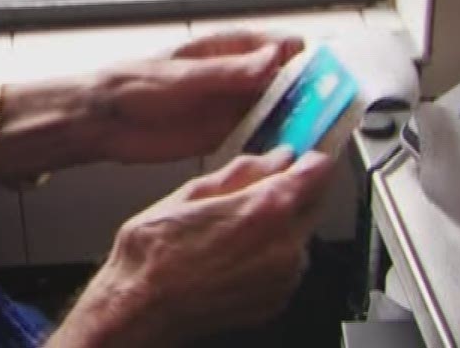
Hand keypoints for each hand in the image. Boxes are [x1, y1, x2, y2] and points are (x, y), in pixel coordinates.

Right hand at [49, 150, 337, 346]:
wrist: (140, 308)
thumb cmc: (155, 254)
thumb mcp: (192, 193)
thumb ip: (242, 172)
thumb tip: (273, 157)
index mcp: (266, 209)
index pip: (318, 170)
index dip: (312, 156)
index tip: (305, 151)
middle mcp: (284, 245)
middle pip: (317, 202)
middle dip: (299, 188)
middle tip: (268, 182)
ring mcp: (283, 277)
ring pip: (301, 235)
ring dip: (285, 223)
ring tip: (239, 223)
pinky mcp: (277, 299)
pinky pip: (288, 265)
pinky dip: (274, 253)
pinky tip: (236, 251)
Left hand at [85, 32, 303, 164]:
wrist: (104, 123)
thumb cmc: (133, 86)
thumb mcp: (182, 77)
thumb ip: (226, 72)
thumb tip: (270, 59)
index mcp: (222, 48)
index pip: (272, 44)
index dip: (298, 54)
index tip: (320, 67)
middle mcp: (232, 75)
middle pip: (280, 77)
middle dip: (304, 88)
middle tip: (328, 104)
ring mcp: (229, 105)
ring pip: (274, 106)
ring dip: (294, 115)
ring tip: (319, 128)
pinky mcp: (223, 133)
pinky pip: (258, 133)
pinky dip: (275, 138)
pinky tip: (291, 147)